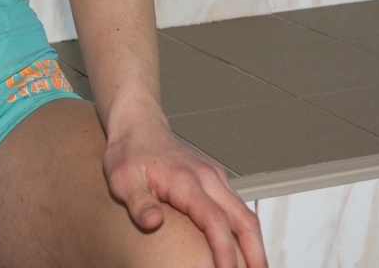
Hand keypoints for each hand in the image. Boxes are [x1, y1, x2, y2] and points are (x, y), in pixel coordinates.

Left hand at [103, 117, 263, 267]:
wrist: (138, 126)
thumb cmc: (129, 152)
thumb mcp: (122, 179)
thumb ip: (138, 202)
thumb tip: (153, 223)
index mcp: (186, 181)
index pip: (215, 221)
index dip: (225, 251)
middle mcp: (208, 178)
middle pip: (244, 219)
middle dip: (255, 252)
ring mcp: (215, 177)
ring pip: (245, 213)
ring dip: (255, 243)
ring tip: (255, 267)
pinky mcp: (216, 179)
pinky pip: (238, 206)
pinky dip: (246, 230)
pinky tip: (243, 247)